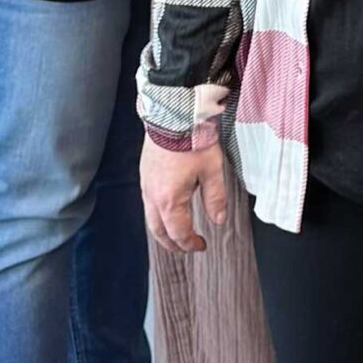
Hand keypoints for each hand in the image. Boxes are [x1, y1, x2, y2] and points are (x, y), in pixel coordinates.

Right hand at [142, 139, 226, 254]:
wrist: (173, 116)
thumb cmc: (193, 141)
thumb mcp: (212, 171)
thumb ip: (215, 198)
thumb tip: (218, 220)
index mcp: (169, 201)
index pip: (178, 233)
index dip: (190, 243)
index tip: (202, 245)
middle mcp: (152, 196)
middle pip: (158, 231)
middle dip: (172, 243)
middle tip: (186, 246)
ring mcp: (145, 185)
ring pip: (150, 218)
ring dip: (163, 230)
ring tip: (176, 233)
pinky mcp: (144, 174)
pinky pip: (147, 203)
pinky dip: (157, 215)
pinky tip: (167, 210)